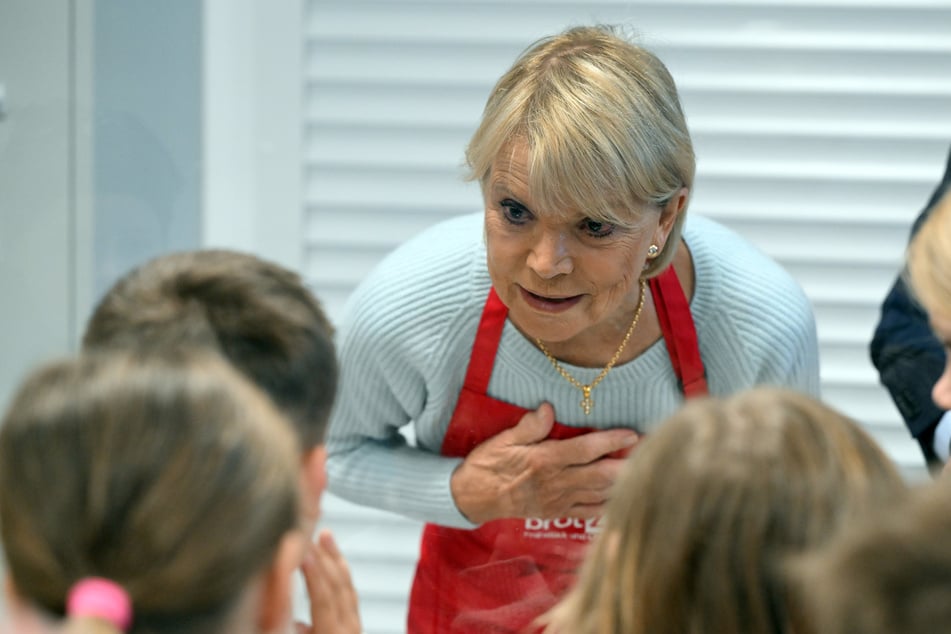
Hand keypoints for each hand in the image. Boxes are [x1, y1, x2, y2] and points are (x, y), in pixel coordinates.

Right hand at [295, 530, 361, 633]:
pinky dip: (341, 570)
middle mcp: (349, 628)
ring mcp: (355, 626)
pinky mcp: (354, 625)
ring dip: (334, 557)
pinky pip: (350, 592)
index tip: (303, 554)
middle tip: (306, 533)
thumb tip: (285, 612)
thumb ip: (294, 630)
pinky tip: (334, 559)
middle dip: (322, 557)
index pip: (323, 600)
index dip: (313, 576)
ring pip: (347, 585)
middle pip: (337, 586)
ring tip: (324, 535)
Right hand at [450, 402, 639, 523]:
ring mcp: (559, 501)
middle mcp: (557, 482)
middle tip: (651, 454)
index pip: (586, 449)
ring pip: (600, 494)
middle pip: (602, 474)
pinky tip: (623, 498)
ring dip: (624, 484)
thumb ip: (529, 426)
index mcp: (545, 460)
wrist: (474, 499)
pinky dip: (609, 506)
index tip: (633, 434)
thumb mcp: (503, 440)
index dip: (611, 441)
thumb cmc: (488, 465)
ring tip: (645, 473)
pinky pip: (589, 512)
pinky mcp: (557, 513)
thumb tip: (548, 408)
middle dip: (629, 465)